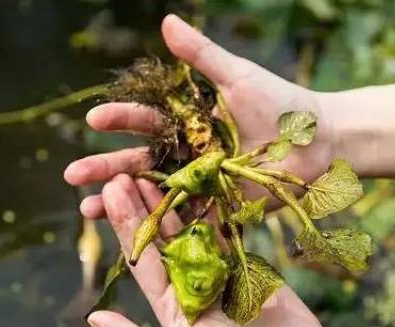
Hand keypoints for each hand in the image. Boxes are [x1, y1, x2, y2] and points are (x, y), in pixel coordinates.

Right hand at [64, 14, 337, 218]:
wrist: (322, 142)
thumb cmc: (282, 104)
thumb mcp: (238, 77)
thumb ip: (202, 55)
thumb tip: (165, 20)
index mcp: (188, 121)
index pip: (145, 120)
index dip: (119, 119)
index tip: (93, 119)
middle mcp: (187, 152)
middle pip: (138, 161)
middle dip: (104, 168)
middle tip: (72, 174)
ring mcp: (199, 183)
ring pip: (151, 193)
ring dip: (118, 202)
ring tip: (85, 212)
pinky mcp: (217, 207)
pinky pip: (183, 219)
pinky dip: (157, 227)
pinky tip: (129, 236)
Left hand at [87, 174, 335, 326]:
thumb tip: (93, 319)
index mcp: (171, 307)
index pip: (142, 261)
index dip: (125, 227)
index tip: (110, 194)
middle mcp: (190, 286)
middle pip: (161, 240)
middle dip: (142, 207)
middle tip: (123, 173)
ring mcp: (218, 273)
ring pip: (190, 230)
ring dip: (172, 203)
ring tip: (153, 173)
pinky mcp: (246, 265)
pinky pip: (225, 232)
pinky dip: (212, 210)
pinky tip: (197, 184)